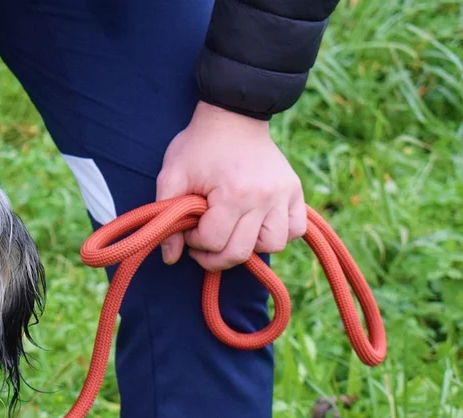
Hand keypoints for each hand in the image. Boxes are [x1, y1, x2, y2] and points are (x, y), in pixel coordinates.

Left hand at [156, 101, 307, 271]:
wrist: (233, 114)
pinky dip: (279, 234)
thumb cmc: (199, 146)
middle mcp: (264, 197)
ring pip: (273, 245)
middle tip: (204, 241)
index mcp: (233, 193)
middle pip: (240, 252)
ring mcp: (283, 194)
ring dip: (249, 246)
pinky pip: (296, 229)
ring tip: (233, 232)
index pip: (213, 242)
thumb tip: (170, 258)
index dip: (194, 241)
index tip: (189, 227)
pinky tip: (258, 225)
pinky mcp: (295, 191)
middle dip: (215, 255)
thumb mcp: (172, 175)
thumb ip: (167, 217)